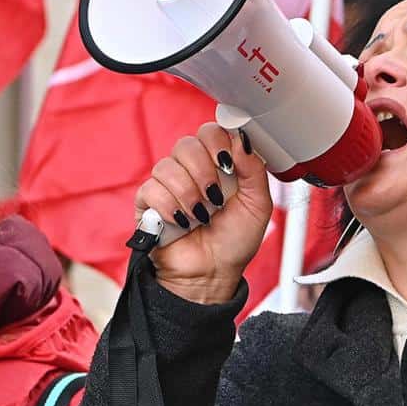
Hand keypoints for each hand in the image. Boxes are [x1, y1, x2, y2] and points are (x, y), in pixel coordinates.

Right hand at [137, 123, 271, 304]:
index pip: (210, 132)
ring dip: (189, 193)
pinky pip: (151, 189)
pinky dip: (170, 206)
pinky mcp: (148, 203)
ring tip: (201, 215)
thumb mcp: (258, 205)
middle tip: (215, 196)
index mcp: (218, 164)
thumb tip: (242, 139)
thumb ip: (254, 169)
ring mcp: (168, 184)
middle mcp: (191, 169)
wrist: (213, 273)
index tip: (228, 164)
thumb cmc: (234, 241)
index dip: (218, 143)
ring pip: (168, 166)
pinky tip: (183, 222)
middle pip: (187, 143)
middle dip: (204, 170)